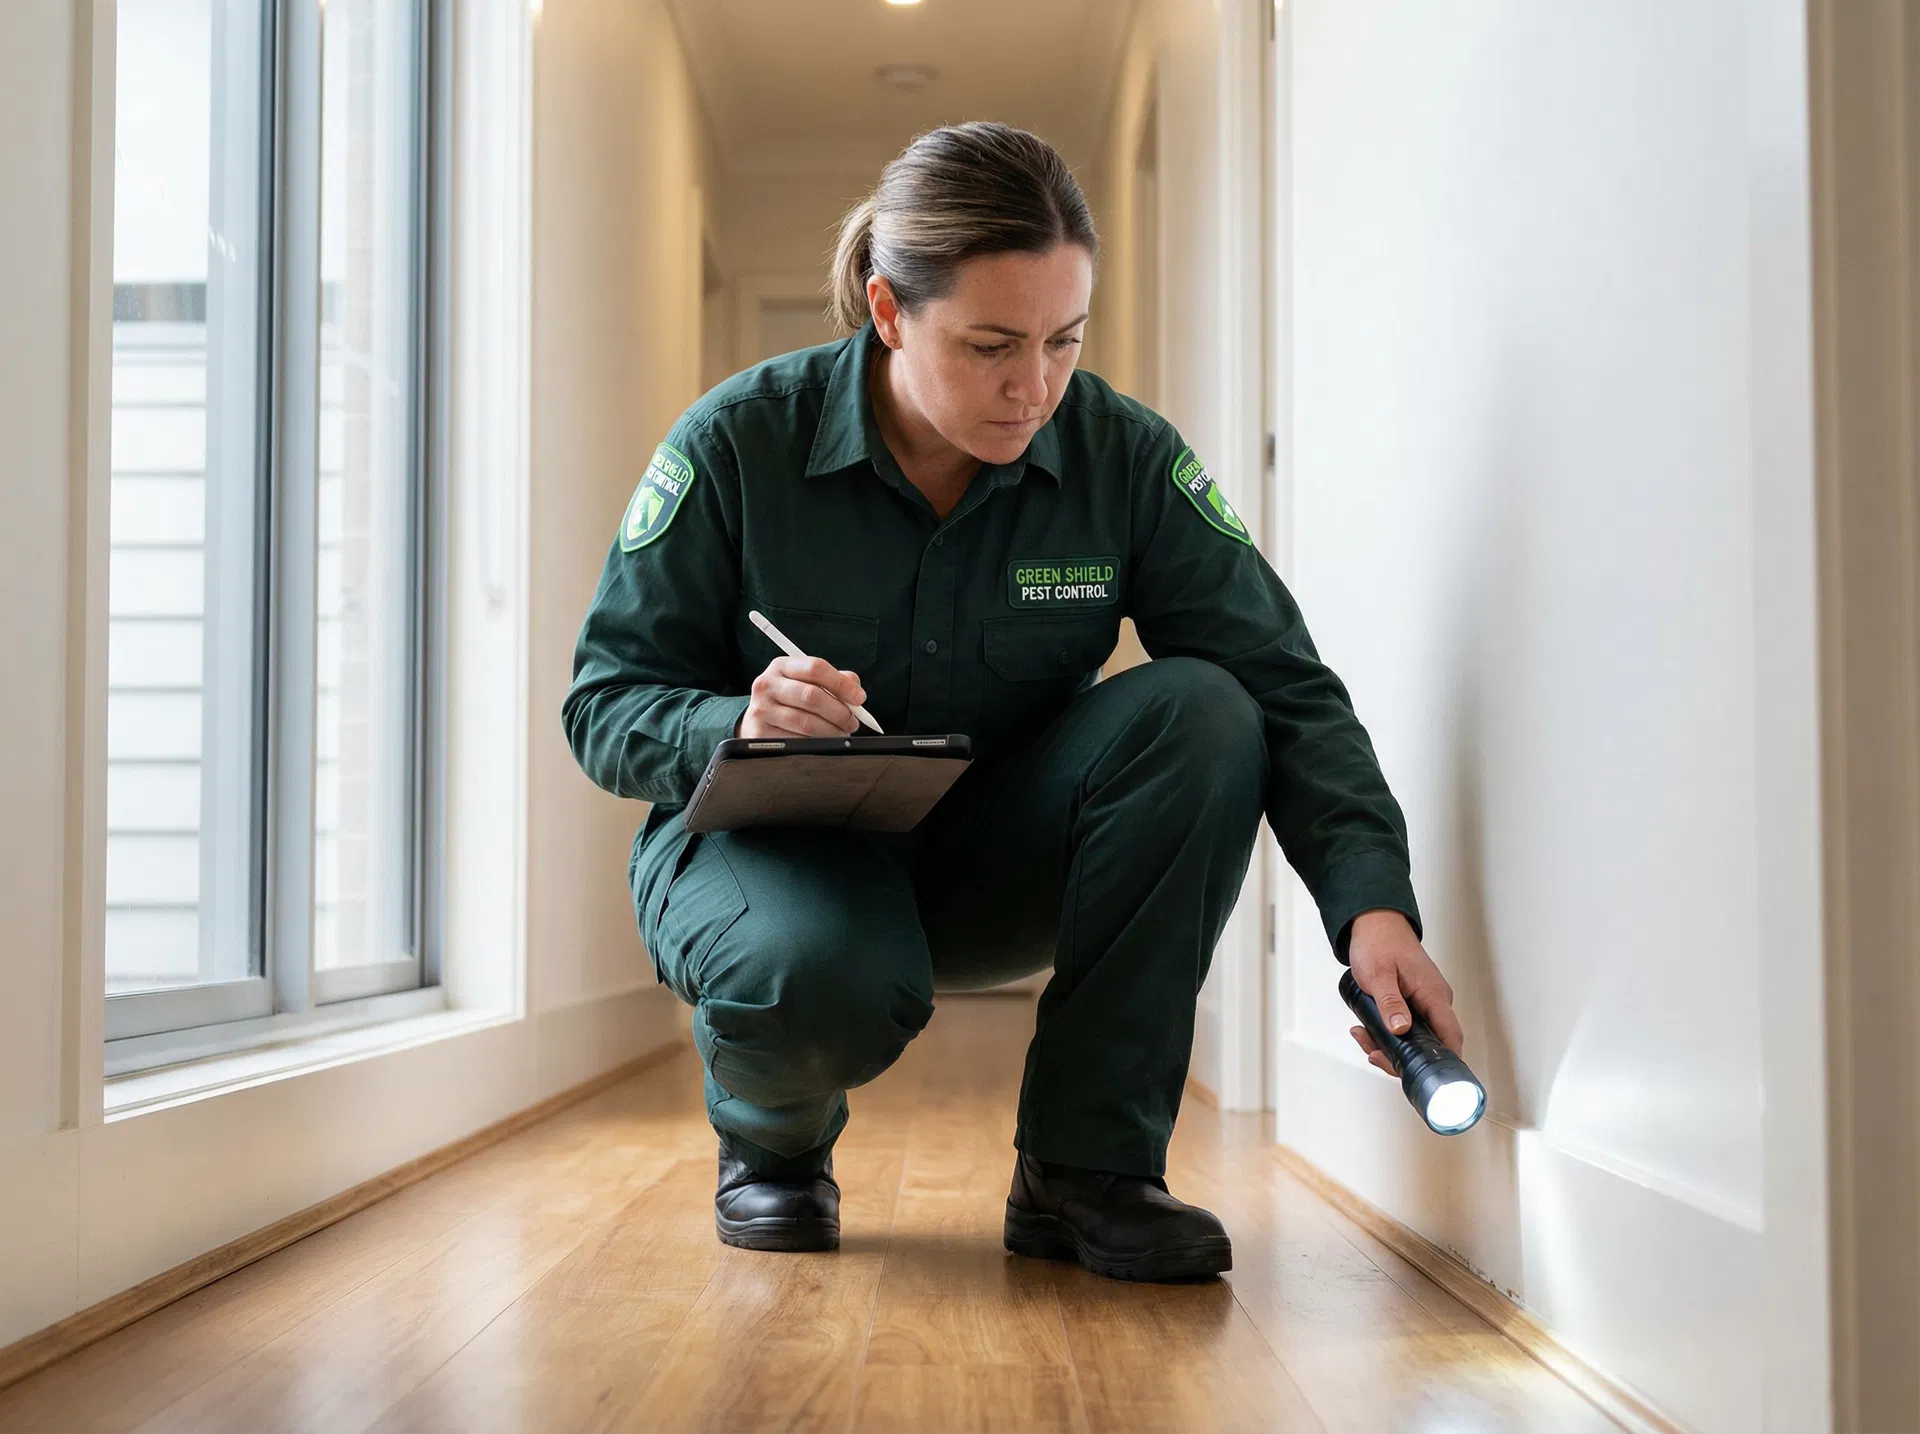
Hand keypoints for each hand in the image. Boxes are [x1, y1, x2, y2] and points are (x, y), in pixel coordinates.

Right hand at [738, 655, 866, 737]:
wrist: (758, 721)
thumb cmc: (791, 700)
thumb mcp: (809, 683)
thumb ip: (835, 682)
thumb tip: (856, 693)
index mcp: (781, 666)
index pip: (815, 668)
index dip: (842, 684)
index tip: (859, 698)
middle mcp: (767, 684)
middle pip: (812, 696)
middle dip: (840, 712)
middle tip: (852, 722)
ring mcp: (761, 709)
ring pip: (806, 722)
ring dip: (831, 731)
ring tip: (841, 733)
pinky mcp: (760, 733)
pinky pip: (797, 741)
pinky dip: (816, 743)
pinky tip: (822, 742)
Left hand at [1346, 909, 1464, 1075]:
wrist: (1374, 923)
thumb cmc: (1379, 942)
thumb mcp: (1378, 974)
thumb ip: (1390, 1002)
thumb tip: (1400, 1029)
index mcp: (1434, 995)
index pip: (1450, 1037)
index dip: (1442, 1061)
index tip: (1424, 1076)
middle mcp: (1435, 1001)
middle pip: (1430, 1044)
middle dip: (1402, 1057)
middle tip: (1376, 1055)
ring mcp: (1425, 1003)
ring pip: (1414, 1038)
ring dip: (1389, 1045)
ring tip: (1364, 1038)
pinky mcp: (1413, 1003)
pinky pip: (1406, 1027)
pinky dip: (1387, 1034)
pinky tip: (1367, 1031)